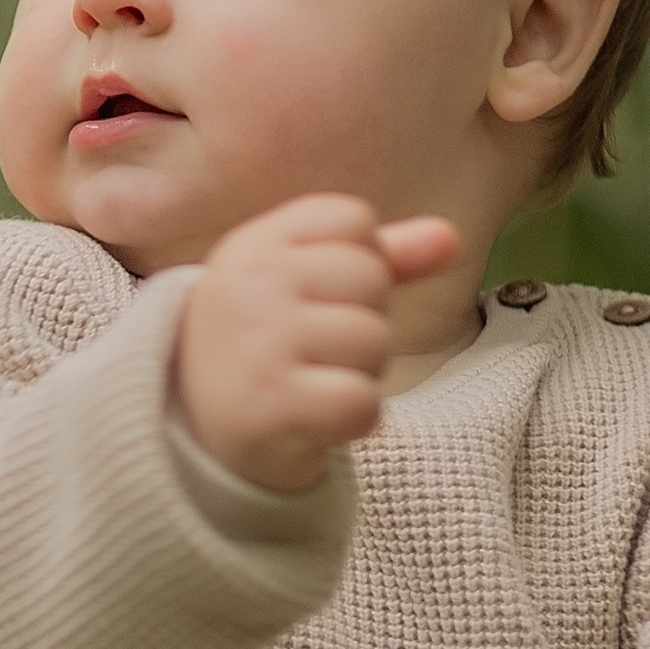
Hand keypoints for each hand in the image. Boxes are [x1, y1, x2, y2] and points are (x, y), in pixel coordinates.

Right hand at [173, 196, 462, 493]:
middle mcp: (251, 283)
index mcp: (256, 242)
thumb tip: (450, 238)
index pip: (354, 220)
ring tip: (312, 382)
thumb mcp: (308, 285)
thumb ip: (381, 257)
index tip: (314, 297)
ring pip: (372, 340)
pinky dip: (353, 419)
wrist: (199, 428)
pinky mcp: (271, 405)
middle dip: (362, 320)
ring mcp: (258, 343)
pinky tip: (317, 418)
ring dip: (359, 372)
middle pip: (370, 278)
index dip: (357, 263)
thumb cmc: (266, 344)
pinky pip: (362, 401)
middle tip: (313, 350)